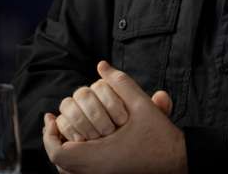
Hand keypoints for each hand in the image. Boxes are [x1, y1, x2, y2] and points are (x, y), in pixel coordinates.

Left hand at [43, 61, 186, 173]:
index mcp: (99, 157)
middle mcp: (96, 172)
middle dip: (54, 142)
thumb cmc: (160, 136)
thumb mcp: (142, 105)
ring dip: (64, 152)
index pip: (58, 153)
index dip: (49, 135)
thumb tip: (102, 65)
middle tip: (55, 124)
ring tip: (66, 133)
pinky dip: (76, 162)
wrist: (178, 160)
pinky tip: (84, 144)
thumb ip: (121, 82)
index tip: (51, 118)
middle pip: (60, 164)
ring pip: (70, 172)